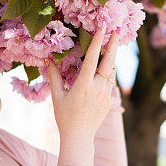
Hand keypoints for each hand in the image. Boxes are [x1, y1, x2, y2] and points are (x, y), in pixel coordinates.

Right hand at [48, 25, 119, 140]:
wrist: (79, 137)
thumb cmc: (64, 117)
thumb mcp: (57, 96)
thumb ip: (54, 76)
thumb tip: (47, 59)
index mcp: (84, 85)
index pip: (92, 58)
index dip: (97, 41)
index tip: (102, 28)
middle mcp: (98, 89)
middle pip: (109, 62)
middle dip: (114, 44)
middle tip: (117, 30)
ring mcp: (106, 95)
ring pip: (112, 71)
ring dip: (112, 57)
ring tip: (113, 43)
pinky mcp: (109, 101)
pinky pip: (110, 82)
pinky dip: (109, 72)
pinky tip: (107, 65)